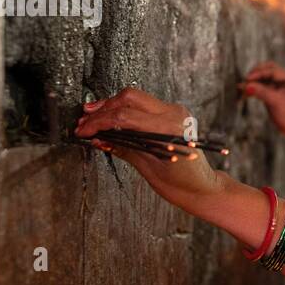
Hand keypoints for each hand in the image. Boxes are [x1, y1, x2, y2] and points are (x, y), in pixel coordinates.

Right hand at [74, 88, 222, 213]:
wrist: (202, 187)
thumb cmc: (179, 183)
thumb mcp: (145, 166)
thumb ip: (122, 147)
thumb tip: (97, 138)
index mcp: (167, 128)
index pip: (124, 116)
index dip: (99, 122)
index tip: (83, 130)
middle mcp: (173, 114)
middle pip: (129, 97)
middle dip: (104, 108)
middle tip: (84, 120)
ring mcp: (175, 111)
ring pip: (136, 98)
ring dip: (113, 106)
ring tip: (93, 117)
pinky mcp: (174, 113)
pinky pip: (145, 105)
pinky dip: (126, 110)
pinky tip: (112, 118)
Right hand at [240, 63, 284, 153]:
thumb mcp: (275, 102)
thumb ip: (261, 92)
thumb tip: (245, 85)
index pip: (271, 70)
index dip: (257, 73)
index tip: (247, 80)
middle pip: (267, 71)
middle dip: (255, 75)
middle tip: (245, 82)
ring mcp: (281, 87)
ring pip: (264, 80)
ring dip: (254, 83)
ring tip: (242, 90)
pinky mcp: (276, 94)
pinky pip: (264, 88)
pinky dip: (256, 90)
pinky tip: (246, 95)